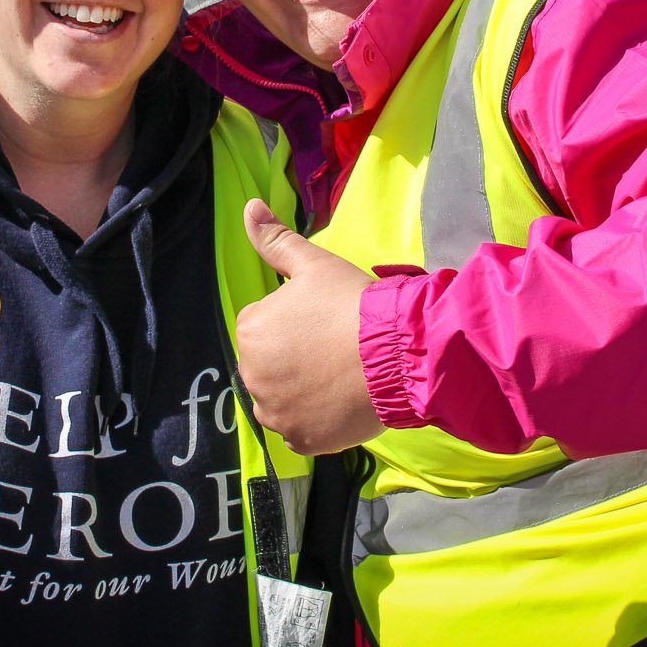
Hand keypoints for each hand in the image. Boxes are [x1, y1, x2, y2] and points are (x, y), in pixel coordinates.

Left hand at [234, 198, 384, 455]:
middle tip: (334, 349)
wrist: (396, 353)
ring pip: (283, 399)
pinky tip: (341, 402)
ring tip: (340, 375)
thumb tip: (249, 206)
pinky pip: (301, 429)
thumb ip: (275, 240)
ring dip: (302, 391)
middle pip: (270, 365)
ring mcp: (276, 412)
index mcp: (250, 329)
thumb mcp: (314, 265)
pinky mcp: (301, 440)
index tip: (324, 322)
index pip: (264, 327)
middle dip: (294, 359)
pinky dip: (317, 420)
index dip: (296, 323)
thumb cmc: (354, 305)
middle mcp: (252, 375)